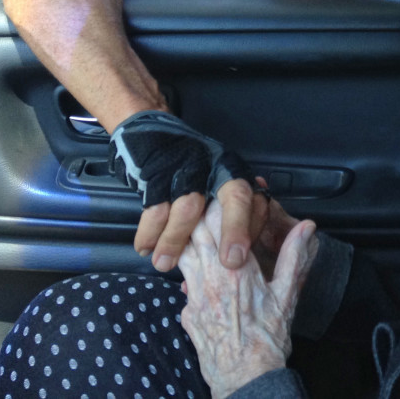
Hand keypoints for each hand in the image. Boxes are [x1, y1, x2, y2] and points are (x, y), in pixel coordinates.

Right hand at [136, 177, 271, 272]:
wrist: (155, 135)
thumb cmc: (191, 175)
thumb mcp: (216, 187)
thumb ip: (229, 215)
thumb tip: (236, 261)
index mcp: (236, 174)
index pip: (255, 201)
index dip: (253, 229)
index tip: (243, 257)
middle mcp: (219, 168)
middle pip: (235, 197)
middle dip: (235, 230)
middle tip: (229, 263)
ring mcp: (190, 167)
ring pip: (188, 207)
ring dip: (175, 240)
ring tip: (164, 264)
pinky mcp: (158, 171)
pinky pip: (155, 206)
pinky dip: (148, 231)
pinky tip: (144, 248)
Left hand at [179, 201, 318, 398]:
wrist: (245, 379)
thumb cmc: (268, 340)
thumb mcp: (287, 295)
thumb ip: (294, 256)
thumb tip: (306, 227)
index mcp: (237, 270)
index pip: (220, 224)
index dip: (220, 205)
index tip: (227, 196)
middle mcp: (210, 279)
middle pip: (195, 233)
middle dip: (201, 215)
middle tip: (210, 204)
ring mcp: (194, 296)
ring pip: (182, 254)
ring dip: (190, 238)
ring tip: (201, 230)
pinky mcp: (187, 313)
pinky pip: (182, 282)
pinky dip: (188, 269)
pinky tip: (200, 269)